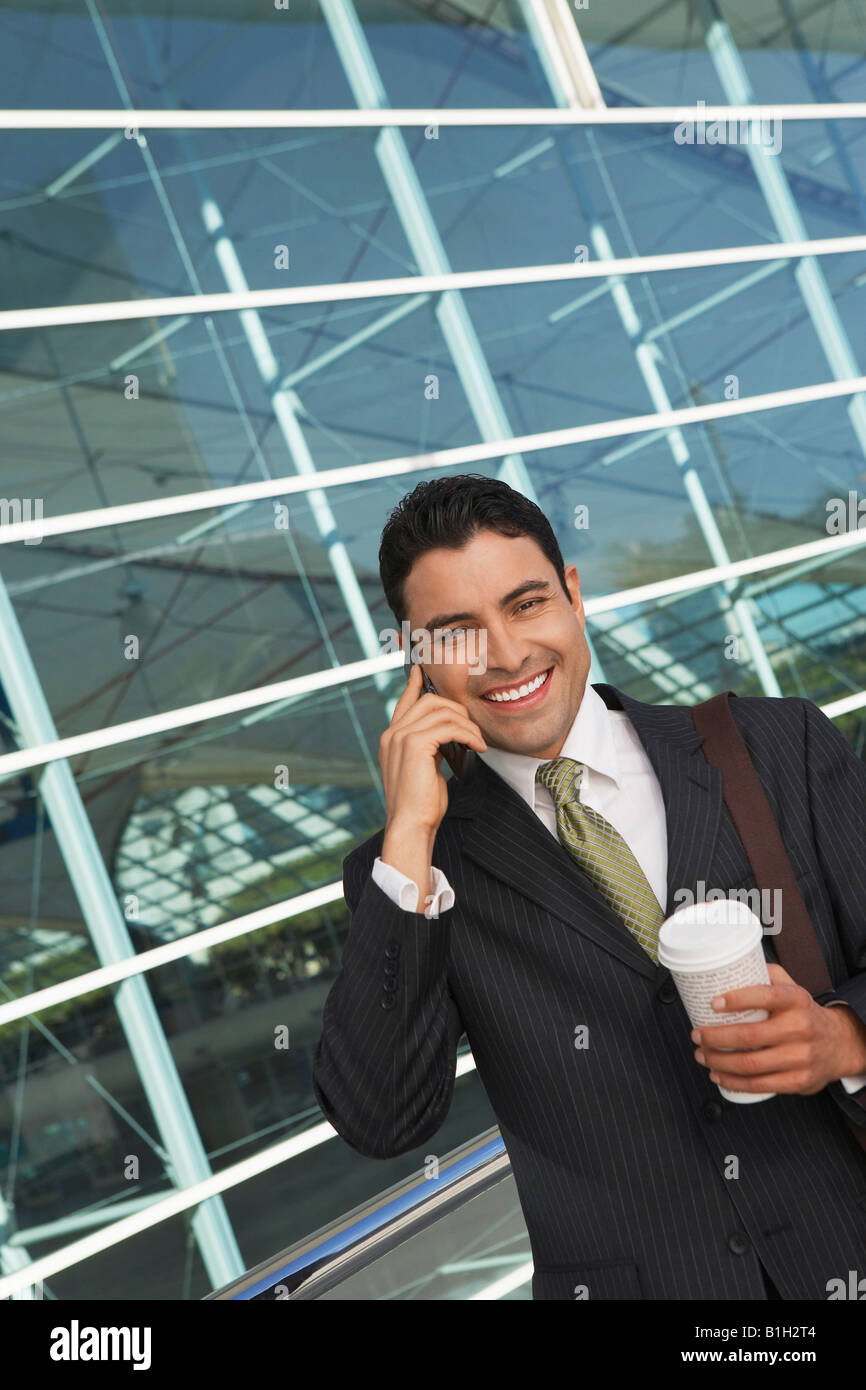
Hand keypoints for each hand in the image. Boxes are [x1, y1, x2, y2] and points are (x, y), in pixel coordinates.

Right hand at [379, 664, 485, 901]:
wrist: (410, 826)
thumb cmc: (420, 805)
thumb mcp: (424, 769)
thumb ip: (428, 748)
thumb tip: (447, 736)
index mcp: (391, 739)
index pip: (404, 702)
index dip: (415, 684)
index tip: (422, 670)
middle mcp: (392, 734)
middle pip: (429, 701)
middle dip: (456, 709)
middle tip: (473, 729)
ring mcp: (401, 737)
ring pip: (442, 711)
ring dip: (466, 724)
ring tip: (478, 741)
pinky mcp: (415, 745)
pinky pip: (449, 726)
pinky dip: (468, 733)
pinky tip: (477, 746)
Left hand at [690, 963, 865, 1095]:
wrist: (838, 1044)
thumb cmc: (803, 1013)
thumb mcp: (791, 987)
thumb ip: (765, 974)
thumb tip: (729, 966)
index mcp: (796, 1000)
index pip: (765, 996)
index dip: (737, 999)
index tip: (712, 1003)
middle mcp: (801, 1027)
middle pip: (749, 1036)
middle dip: (715, 1037)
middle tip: (697, 1034)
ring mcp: (801, 1057)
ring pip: (751, 1064)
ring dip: (718, 1062)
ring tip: (702, 1055)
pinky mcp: (799, 1081)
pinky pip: (760, 1085)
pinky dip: (734, 1082)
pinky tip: (718, 1075)